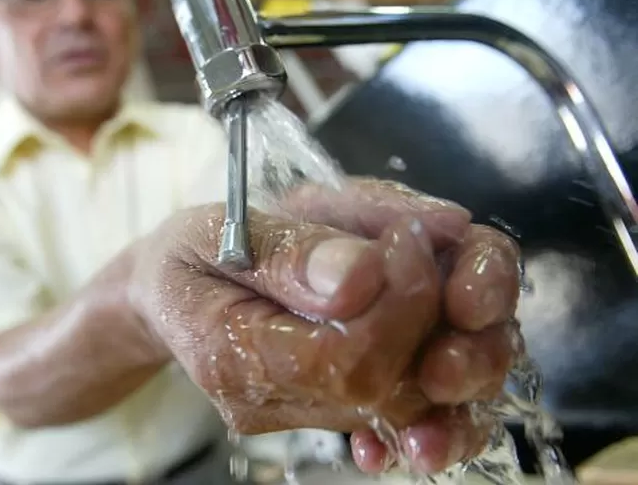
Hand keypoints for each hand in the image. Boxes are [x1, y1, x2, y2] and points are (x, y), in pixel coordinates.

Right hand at [132, 178, 520, 474]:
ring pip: (420, 407)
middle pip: (395, 392)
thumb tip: (363, 276)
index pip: (346, 360)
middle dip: (443, 320)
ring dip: (469, 345)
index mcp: (233, 356)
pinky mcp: (337, 410)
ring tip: (464, 287)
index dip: (400, 300)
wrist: (174, 293)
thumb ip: (290, 252)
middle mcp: (274, 402)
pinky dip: (451, 371)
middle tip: (432, 250)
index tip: (403, 237)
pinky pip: (413, 415)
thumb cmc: (191, 254)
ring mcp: (308, 414)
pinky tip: (449, 335)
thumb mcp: (221, 227)